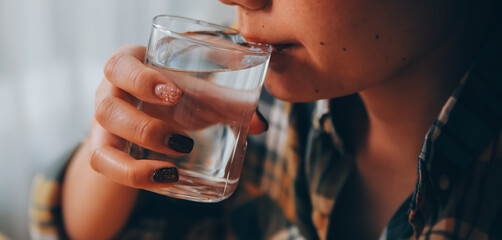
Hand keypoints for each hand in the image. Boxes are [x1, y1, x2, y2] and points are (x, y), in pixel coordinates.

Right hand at [89, 44, 267, 188]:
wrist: (148, 112)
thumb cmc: (175, 94)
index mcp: (129, 65)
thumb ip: (228, 101)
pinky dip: (132, 177)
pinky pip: (105, 169)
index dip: (141, 80)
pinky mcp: (106, 151)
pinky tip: (165, 178)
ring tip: (174, 169)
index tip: (176, 93)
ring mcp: (103, 126)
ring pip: (100, 147)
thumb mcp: (197, 91)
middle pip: (105, 108)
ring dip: (136, 164)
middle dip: (144, 127)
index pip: (119, 66)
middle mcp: (108, 94)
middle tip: (183, 140)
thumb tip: (260, 125)